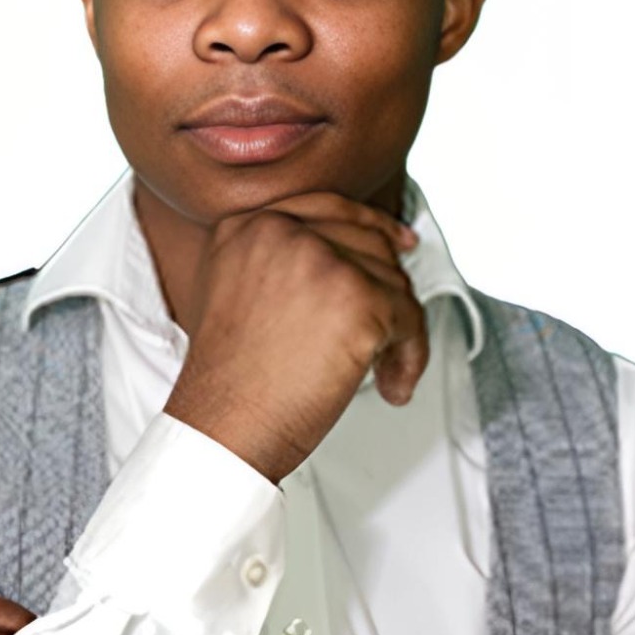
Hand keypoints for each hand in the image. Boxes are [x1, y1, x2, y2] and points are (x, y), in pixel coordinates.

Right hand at [163, 190, 427, 484]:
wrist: (224, 427)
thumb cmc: (231, 385)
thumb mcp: (240, 295)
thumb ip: (286, 263)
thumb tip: (356, 259)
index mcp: (249, 226)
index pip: (328, 207)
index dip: (371, 224)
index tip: (398, 241)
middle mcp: (283, 232)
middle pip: (368, 242)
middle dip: (386, 292)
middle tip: (390, 330)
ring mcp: (322, 261)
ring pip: (393, 281)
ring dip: (397, 332)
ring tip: (379, 371)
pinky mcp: (357, 299)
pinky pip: (410, 318)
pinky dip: (410, 356)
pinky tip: (390, 382)